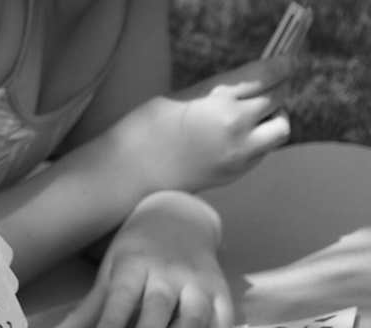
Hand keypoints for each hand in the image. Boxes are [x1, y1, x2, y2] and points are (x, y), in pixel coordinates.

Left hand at [40, 191, 233, 327]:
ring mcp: (198, 280)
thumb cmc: (135, 255)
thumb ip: (82, 316)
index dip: (110, 323)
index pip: (120, 296)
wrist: (177, 217)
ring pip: (196, 315)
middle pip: (159, 307)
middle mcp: (168, 271)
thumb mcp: (107, 277)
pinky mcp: (222, 290)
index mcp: (134, 265)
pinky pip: (221, 321)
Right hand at [120, 55, 296, 192]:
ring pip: (281, 128)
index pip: (269, 74)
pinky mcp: (235, 174)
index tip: (286, 62)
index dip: (282, 65)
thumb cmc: (149, 130)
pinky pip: (263, 151)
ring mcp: (238, 154)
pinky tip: (236, 139)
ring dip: (274, 118)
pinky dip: (258, 141)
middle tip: (266, 86)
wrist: (132, 175)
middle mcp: (236, 128)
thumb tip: (254, 82)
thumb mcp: (185, 97)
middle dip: (275, 89)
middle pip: (279, 98)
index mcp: (220, 101)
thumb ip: (222, 89)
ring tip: (253, 117)